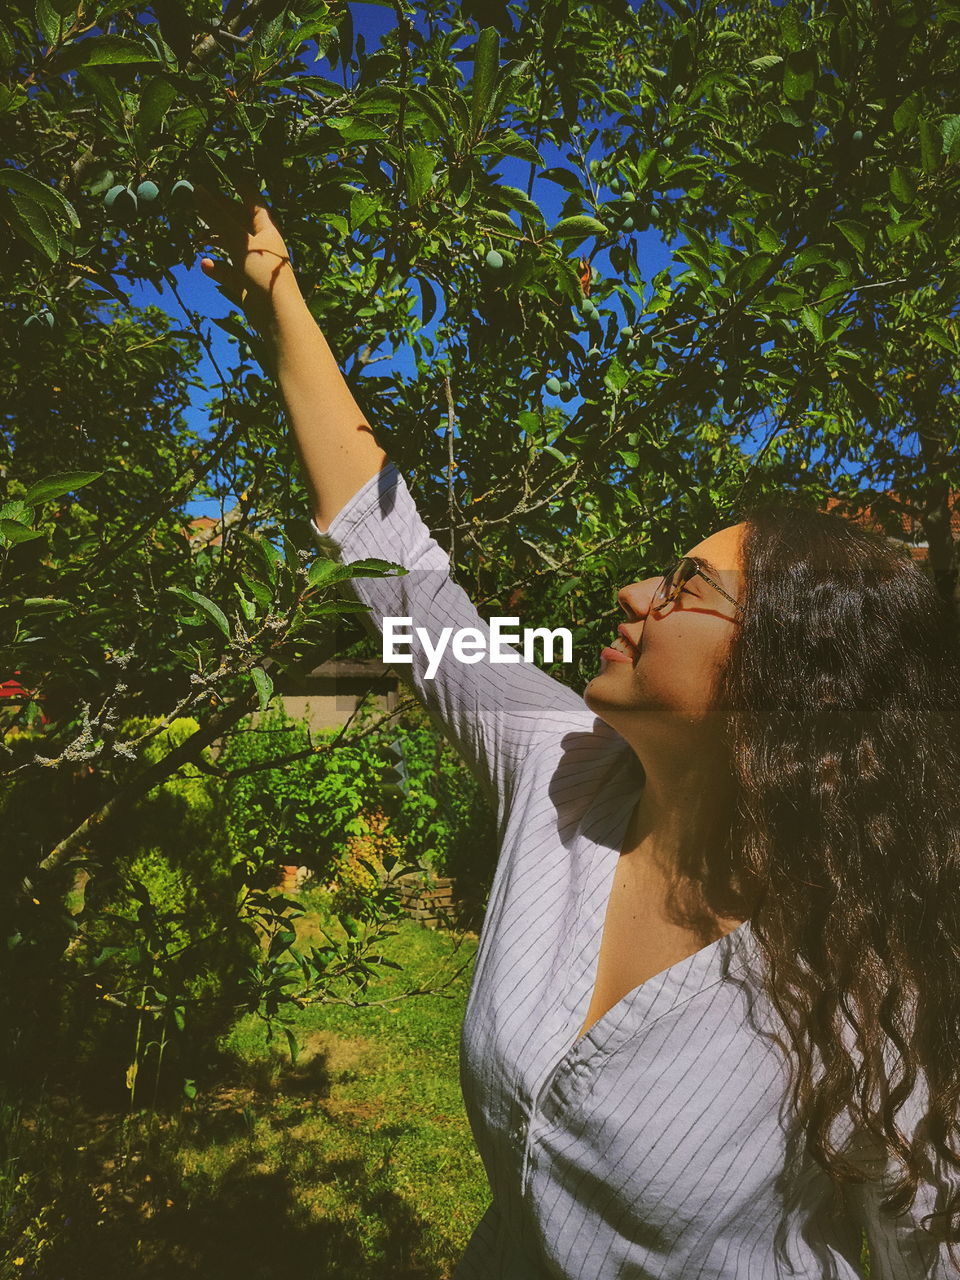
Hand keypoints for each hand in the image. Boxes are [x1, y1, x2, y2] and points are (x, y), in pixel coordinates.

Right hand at [195, 180, 299, 331]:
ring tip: (197, 238)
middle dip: (219, 215)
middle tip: (197, 204)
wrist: (277, 316)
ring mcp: (254, 266)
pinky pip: (229, 272)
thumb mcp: (238, 242)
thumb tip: (197, 189)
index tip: (228, 174)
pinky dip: (218, 268)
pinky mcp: (248, 286)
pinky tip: (205, 265)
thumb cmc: (263, 273)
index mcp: (267, 230)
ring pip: (232, 248)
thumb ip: (217, 217)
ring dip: (216, 241)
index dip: (241, 187)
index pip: (253, 202)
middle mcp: (262, 246)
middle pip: (238, 223)